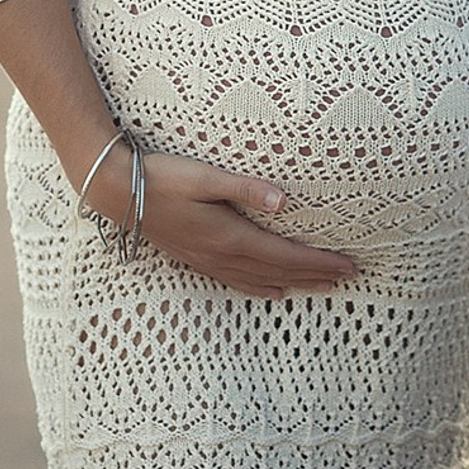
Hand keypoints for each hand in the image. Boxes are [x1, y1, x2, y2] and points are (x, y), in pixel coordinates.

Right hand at [88, 146, 358, 298]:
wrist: (117, 193)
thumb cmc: (161, 177)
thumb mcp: (204, 176)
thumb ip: (244, 188)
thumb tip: (285, 200)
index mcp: (229, 236)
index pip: (285, 255)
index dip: (319, 262)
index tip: (350, 266)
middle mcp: (222, 256)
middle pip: (279, 272)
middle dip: (316, 275)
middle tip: (350, 277)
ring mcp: (208, 261)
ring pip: (262, 280)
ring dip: (296, 283)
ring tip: (324, 287)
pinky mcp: (197, 259)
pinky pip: (240, 282)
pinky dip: (263, 289)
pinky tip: (273, 292)